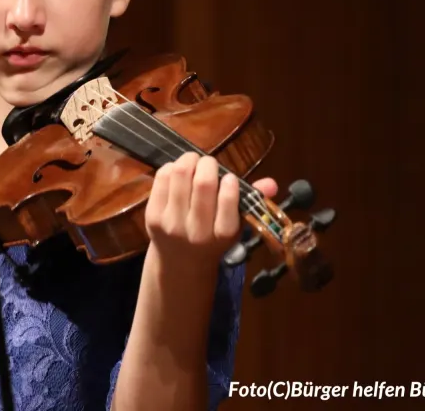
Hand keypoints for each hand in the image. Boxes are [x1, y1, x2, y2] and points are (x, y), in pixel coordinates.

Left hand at [145, 152, 277, 268]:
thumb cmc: (213, 238)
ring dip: (188, 160)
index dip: (230, 182)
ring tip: (194, 162)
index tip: (229, 178)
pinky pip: (162, 178)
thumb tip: (272, 183)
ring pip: (179, 175)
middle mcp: (197, 232)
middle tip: (209, 163)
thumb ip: (252, 202)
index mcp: (223, 235)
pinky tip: (177, 172)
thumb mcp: (235, 227)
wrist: (180, 263)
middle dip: (208, 164)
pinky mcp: (152, 216)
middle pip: (203, 183)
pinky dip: (171, 168)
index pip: (229, 201)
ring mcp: (171, 224)